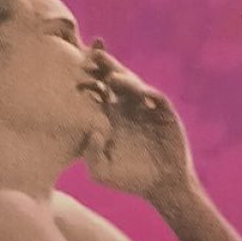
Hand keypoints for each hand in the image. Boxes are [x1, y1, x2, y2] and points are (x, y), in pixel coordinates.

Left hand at [83, 45, 195, 201]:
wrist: (162, 186)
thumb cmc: (128, 179)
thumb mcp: (102, 172)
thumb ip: (92, 155)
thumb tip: (92, 131)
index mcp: (107, 116)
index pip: (96, 89)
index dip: (88, 76)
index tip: (76, 68)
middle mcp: (126, 106)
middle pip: (114, 79)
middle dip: (105, 66)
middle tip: (95, 54)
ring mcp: (146, 108)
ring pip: (134, 85)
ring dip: (125, 79)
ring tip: (113, 77)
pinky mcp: (165, 113)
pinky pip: (157, 100)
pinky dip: (150, 95)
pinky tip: (143, 94)